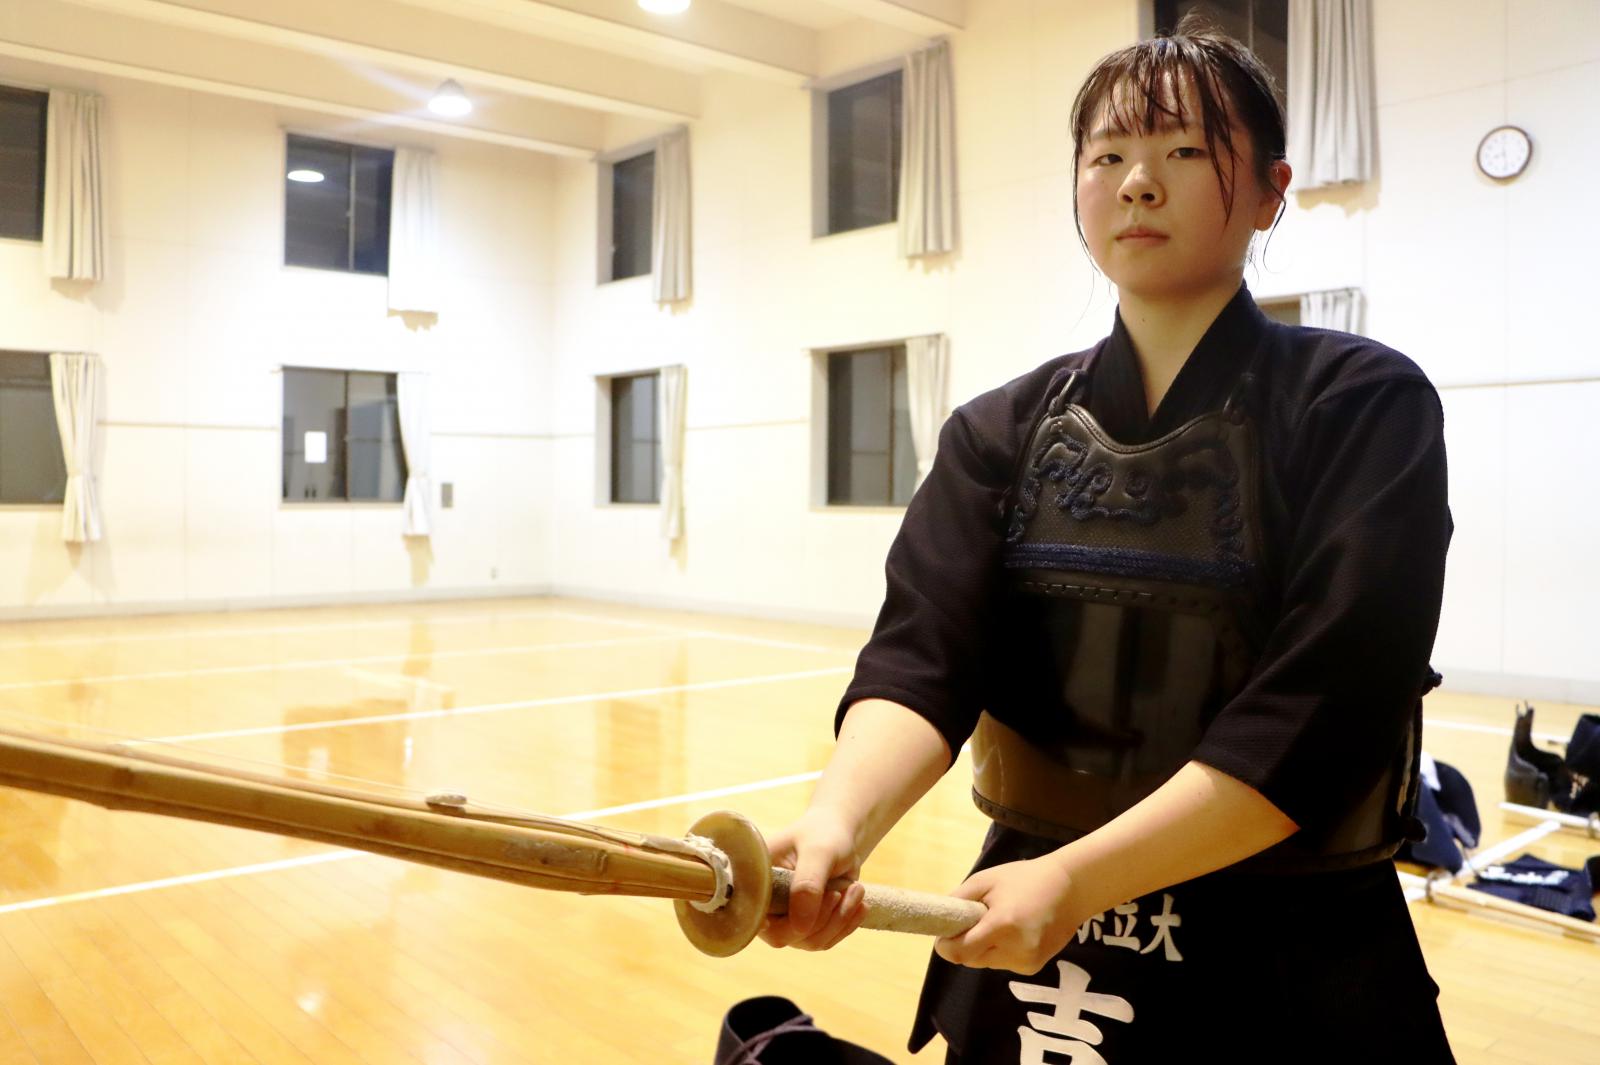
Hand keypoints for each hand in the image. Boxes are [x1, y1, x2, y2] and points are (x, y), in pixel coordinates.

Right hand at [757, 808, 868, 950]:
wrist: (841, 836)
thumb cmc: (824, 834)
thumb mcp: (818, 852)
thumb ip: (808, 884)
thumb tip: (800, 927)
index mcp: (755, 880)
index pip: (755, 916)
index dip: (774, 924)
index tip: (803, 922)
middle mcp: (766, 903)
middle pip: (784, 936)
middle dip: (819, 918)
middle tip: (840, 893)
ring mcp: (785, 917)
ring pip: (810, 941)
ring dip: (838, 919)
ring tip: (856, 890)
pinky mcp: (806, 925)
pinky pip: (825, 939)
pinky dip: (846, 924)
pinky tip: (860, 904)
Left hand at [932, 857, 1079, 974]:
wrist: (1070, 888)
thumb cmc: (1024, 878)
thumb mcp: (985, 880)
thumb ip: (958, 900)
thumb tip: (939, 921)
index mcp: (1002, 926)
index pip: (960, 952)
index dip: (945, 945)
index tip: (944, 934)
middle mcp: (1015, 950)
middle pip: (970, 960)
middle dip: (964, 944)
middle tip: (973, 921)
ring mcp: (1026, 962)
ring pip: (986, 963)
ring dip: (983, 948)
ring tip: (1000, 922)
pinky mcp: (1034, 967)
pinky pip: (1003, 963)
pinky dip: (1000, 951)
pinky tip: (1015, 932)